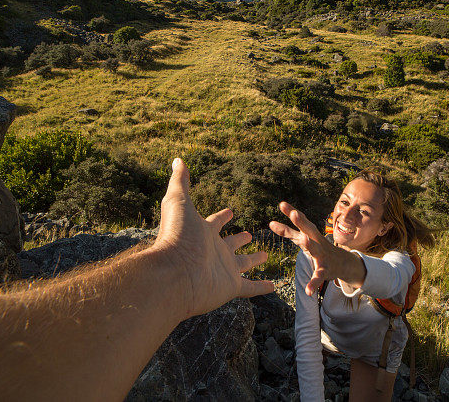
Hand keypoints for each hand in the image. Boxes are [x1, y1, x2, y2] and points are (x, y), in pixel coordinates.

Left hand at [154, 158, 274, 316]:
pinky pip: (250, 288)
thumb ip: (180, 181)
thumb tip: (178, 159)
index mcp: (203, 232)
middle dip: (239, 239)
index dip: (222, 216)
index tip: (230, 211)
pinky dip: (261, 287)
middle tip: (249, 234)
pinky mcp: (230, 287)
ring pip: (242, 264)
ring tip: (264, 256)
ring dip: (253, 261)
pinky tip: (273, 286)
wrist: (175, 273)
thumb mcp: (178, 201)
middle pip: (230, 244)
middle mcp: (214, 251)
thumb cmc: (177, 236)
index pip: (215, 222)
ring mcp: (223, 270)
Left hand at [269, 201, 364, 295]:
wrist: (342, 262)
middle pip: (309, 229)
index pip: (300, 221)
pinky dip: (313, 283)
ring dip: (310, 244)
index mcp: (310, 234)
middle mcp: (316, 241)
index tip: (281, 204)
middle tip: (294, 213)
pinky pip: (319, 277)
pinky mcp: (325, 270)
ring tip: (304, 241)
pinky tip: (308, 291)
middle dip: (301, 221)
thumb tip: (270, 223)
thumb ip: (288, 232)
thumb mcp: (303, 239)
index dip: (291, 212)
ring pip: (315, 249)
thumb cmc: (318, 248)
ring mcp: (322, 255)